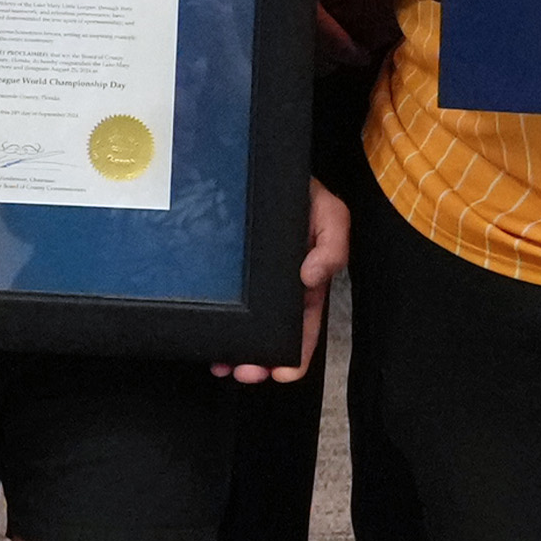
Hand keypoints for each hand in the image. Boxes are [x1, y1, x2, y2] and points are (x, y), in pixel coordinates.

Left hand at [220, 181, 349, 384]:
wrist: (266, 166)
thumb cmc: (301, 191)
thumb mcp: (330, 212)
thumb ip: (333, 244)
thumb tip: (314, 276)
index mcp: (305, 280)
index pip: (304, 325)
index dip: (296, 353)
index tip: (282, 373)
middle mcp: (277, 287)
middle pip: (270, 333)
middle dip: (260, 360)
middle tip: (245, 373)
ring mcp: (249, 283)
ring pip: (243, 326)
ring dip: (235, 350)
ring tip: (224, 365)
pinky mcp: (224, 274)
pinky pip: (219, 305)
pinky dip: (215, 326)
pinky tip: (207, 341)